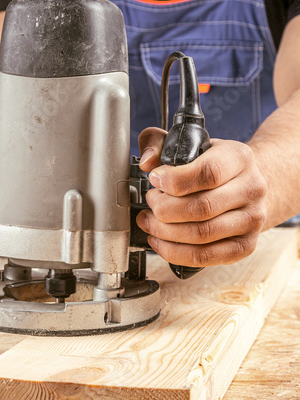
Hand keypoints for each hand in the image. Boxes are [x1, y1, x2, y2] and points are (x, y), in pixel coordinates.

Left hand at [137, 127, 266, 266]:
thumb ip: (159, 142)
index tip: (155, 180)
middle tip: (150, 204)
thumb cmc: (212, 165)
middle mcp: (252, 189)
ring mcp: (252, 220)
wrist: (245, 186)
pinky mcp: (245, 245)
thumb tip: (147, 163)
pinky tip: (160, 241)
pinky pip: (205, 256)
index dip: (175, 180)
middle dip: (165, 209)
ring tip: (150, 222)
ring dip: (166, 232)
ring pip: (202, 234)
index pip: (209, 172)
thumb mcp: (188, 144)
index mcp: (239, 158)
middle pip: (203, 207)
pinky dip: (175, 252)